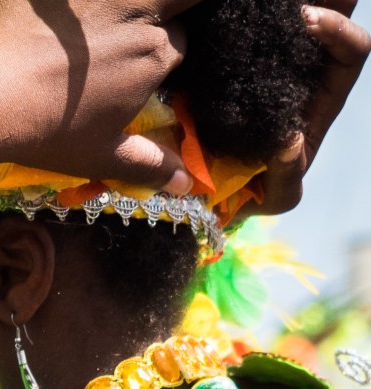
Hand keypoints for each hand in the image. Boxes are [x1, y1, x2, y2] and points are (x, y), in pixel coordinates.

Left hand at [0, 0, 199, 193]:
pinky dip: (84, 3)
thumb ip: (148, 164)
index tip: (150, 63)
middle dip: (174, 9)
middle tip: (145, 29)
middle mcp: (134, 12)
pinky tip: (73, 12)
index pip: (182, 42)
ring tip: (109, 22)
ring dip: (133, 2)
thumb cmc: (48, 131)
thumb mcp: (102, 156)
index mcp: (152, 55)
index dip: (170, 51)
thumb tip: (186, 184)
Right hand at [240, 2, 369, 215]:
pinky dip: (239, 16)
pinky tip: (222, 12)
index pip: (351, 51)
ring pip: (283, 18)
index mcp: (322, 100)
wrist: (211, 193)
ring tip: (251, 1)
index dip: (337, 30)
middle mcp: (301, 74)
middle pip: (327, 18)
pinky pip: (243, 30)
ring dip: (276, 6)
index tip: (303, 21)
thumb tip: (289, 140)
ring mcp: (266, 67)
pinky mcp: (233, 66)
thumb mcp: (279, 196)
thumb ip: (288, 175)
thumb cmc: (255, 194)